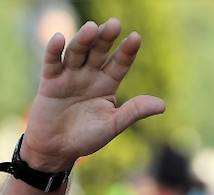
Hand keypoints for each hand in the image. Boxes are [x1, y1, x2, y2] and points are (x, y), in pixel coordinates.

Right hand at [22, 19, 164, 172]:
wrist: (56, 150)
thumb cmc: (85, 138)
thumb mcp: (112, 125)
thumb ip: (133, 112)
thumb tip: (162, 106)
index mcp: (107, 84)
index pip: (119, 63)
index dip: (127, 51)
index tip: (135, 38)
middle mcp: (89, 75)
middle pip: (99, 52)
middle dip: (106, 38)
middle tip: (114, 24)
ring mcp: (69, 76)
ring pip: (77, 52)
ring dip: (83, 40)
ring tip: (91, 28)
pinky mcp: (50, 81)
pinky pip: (52, 62)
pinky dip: (54, 51)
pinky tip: (58, 39)